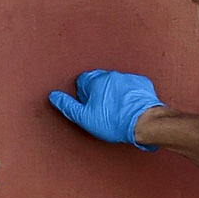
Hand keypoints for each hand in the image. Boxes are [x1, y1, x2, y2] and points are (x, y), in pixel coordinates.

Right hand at [48, 69, 162, 147]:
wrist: (145, 122)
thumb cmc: (114, 122)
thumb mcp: (85, 118)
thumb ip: (68, 105)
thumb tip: (54, 96)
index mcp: (95, 80)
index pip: (82, 81)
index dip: (83, 96)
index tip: (90, 108)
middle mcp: (111, 75)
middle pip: (98, 81)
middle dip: (98, 93)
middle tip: (104, 111)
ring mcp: (128, 77)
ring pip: (115, 83)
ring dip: (114, 93)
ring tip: (118, 111)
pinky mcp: (142, 83)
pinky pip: (131, 86)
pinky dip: (129, 94)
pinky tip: (130, 107)